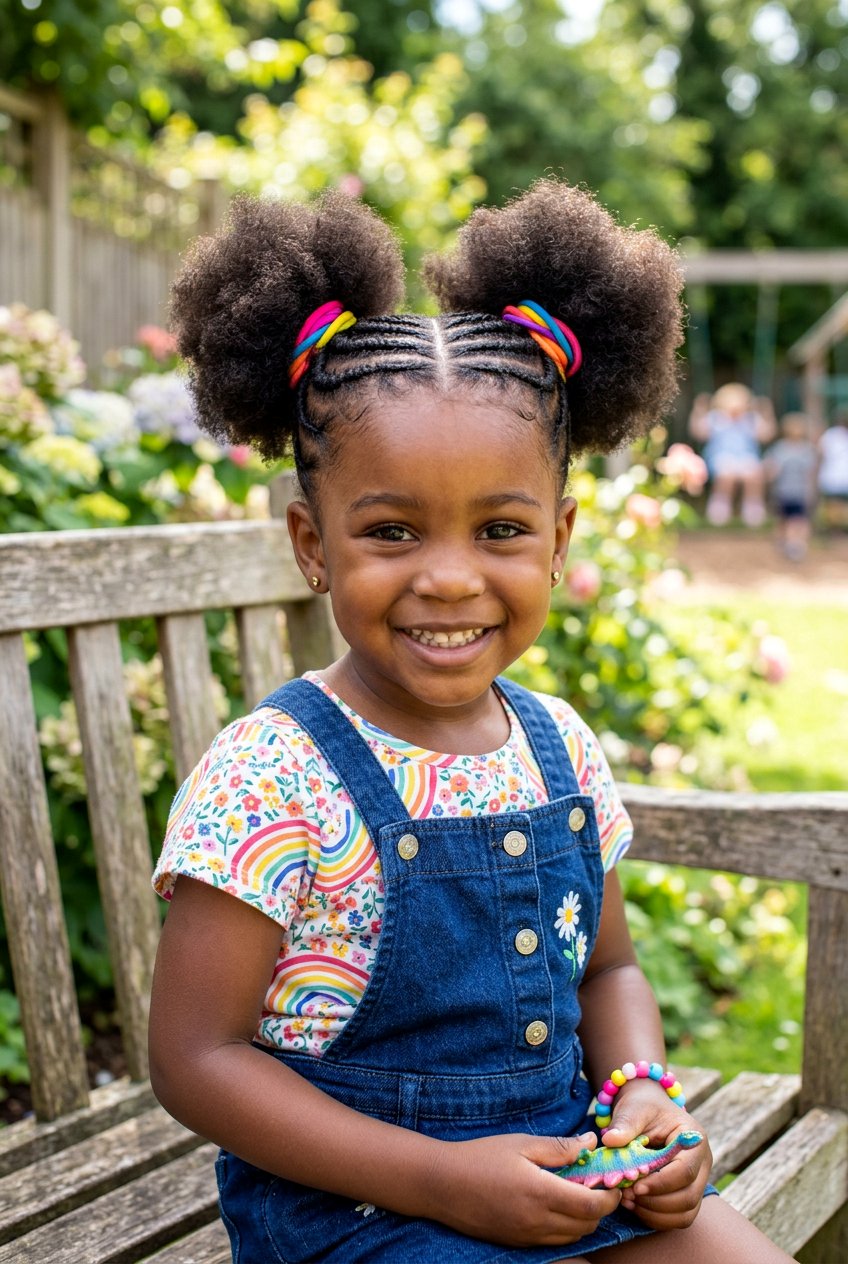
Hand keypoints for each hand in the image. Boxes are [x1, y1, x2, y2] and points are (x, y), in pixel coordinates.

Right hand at [425, 1131, 622, 1246]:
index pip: (591, 1206)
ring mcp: (527, 1236)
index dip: (609, 1197)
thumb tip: (590, 1143)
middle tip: (596, 1184)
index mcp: (540, 1193)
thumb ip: (559, 1147)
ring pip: (572, 1237)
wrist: (442, 1184)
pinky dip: (564, 1227)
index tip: (613, 1181)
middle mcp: (537, 1221)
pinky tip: (554, 1204)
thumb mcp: (521, 1143)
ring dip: (582, 1219)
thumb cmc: (481, 1157)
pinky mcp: (517, 1243)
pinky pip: (553, 1241)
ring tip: (575, 1192)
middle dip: (599, 1207)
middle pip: (586, 1226)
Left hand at [599, 1081, 711, 1230]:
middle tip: (626, 1196)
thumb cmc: (643, 1106)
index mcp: (694, 1138)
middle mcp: (702, 1162)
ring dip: (655, 1213)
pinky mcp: (687, 1194)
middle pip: (689, 1197)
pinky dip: (656, 1217)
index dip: (660, 1183)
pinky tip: (634, 1205)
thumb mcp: (634, 1109)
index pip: (685, 1170)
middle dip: (656, 1202)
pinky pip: (678, 1217)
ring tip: (627, 1201)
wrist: (647, 1108)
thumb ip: (624, 1124)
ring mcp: (698, 1181)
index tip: (635, 1187)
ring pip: (685, 1213)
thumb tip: (611, 1140)